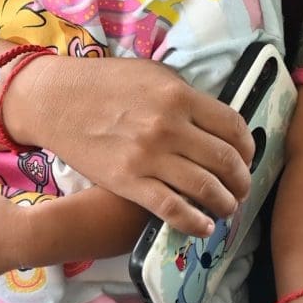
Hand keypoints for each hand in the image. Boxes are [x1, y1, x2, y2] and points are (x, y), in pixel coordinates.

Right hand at [6, 55, 252, 239]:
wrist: (54, 100)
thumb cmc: (103, 83)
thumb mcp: (151, 74)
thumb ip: (185, 96)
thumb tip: (214, 121)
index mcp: (180, 96)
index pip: (232, 126)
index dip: (248, 147)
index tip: (247, 157)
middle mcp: (170, 127)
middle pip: (224, 160)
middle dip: (241, 179)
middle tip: (242, 188)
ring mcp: (149, 157)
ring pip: (204, 188)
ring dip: (225, 203)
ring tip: (228, 208)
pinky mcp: (127, 182)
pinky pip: (171, 209)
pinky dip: (194, 222)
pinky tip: (204, 228)